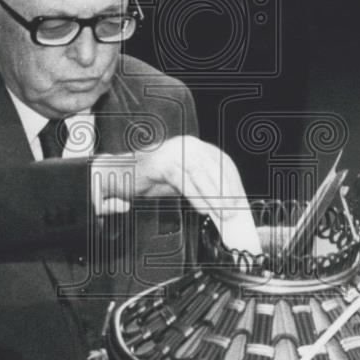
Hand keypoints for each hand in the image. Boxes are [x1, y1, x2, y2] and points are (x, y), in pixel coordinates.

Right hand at [91, 137, 260, 253]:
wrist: (118, 175)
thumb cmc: (150, 180)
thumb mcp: (182, 182)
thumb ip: (201, 186)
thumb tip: (224, 203)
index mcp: (195, 146)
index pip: (222, 163)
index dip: (233, 183)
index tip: (241, 203)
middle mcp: (187, 144)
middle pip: (214, 169)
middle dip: (227, 194)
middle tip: (234, 215)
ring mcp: (174, 150)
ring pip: (201, 175)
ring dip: (214, 199)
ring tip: (222, 216)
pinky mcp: (162, 161)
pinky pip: (184, 182)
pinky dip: (196, 197)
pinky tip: (202, 211)